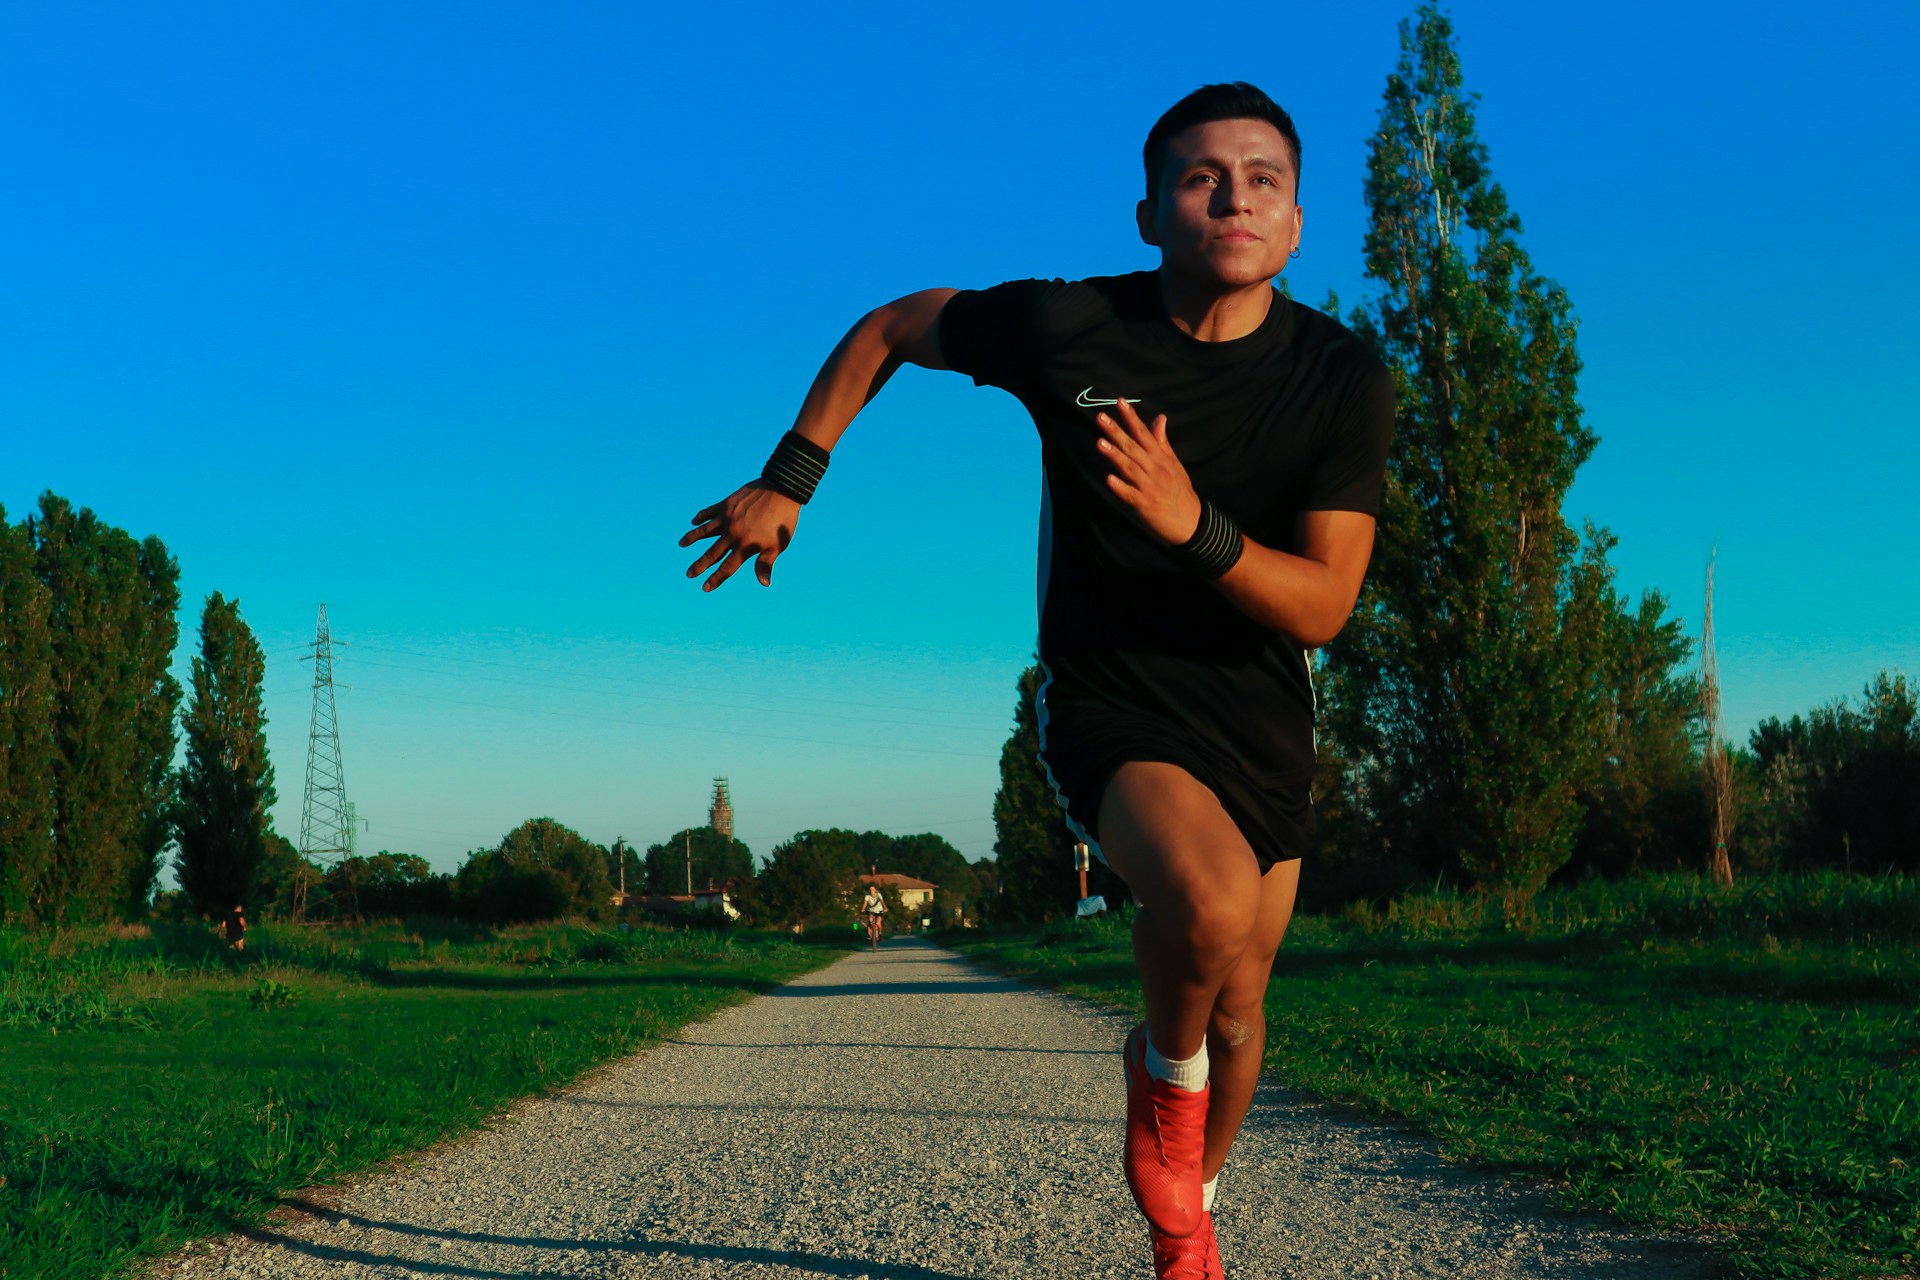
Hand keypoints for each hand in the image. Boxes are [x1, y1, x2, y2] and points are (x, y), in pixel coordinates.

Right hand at [680, 483, 799, 590]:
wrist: (782, 490)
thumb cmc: (783, 520)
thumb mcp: (778, 544)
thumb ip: (765, 563)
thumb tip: (764, 584)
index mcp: (745, 545)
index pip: (727, 567)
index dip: (716, 578)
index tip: (705, 588)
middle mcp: (732, 533)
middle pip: (712, 553)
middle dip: (700, 565)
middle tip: (689, 573)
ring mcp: (727, 517)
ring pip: (704, 531)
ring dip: (692, 538)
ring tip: (681, 544)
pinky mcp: (727, 504)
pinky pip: (709, 511)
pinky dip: (701, 516)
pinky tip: (694, 521)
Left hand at [1095, 398, 1202, 545]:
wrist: (1190, 520)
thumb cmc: (1179, 489)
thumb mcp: (1173, 462)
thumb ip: (1162, 440)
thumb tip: (1160, 417)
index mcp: (1160, 457)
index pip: (1144, 433)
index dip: (1131, 417)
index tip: (1120, 402)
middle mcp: (1154, 468)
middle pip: (1133, 447)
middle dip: (1116, 431)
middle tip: (1100, 417)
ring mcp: (1149, 486)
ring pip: (1130, 468)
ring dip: (1115, 455)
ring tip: (1099, 443)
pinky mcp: (1145, 504)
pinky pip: (1130, 494)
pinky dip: (1120, 487)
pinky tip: (1109, 479)